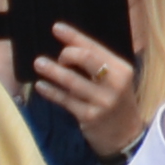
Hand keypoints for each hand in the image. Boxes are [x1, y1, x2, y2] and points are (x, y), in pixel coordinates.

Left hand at [26, 19, 155, 159]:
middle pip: (86, 59)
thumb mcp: (115, 81)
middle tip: (57, 57)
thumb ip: (98, 65)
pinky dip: (51, 92)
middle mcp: (114, 83)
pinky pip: (65, 100)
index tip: (56, 28)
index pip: (95, 48)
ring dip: (53, 71)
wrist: (126, 136)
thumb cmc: (116, 103)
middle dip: (67, 54)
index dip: (74, 36)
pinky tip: (41, 86)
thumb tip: (69, 47)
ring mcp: (102, 101)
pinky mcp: (89, 117)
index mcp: (122, 69)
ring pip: (72, 81)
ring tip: (39, 64)